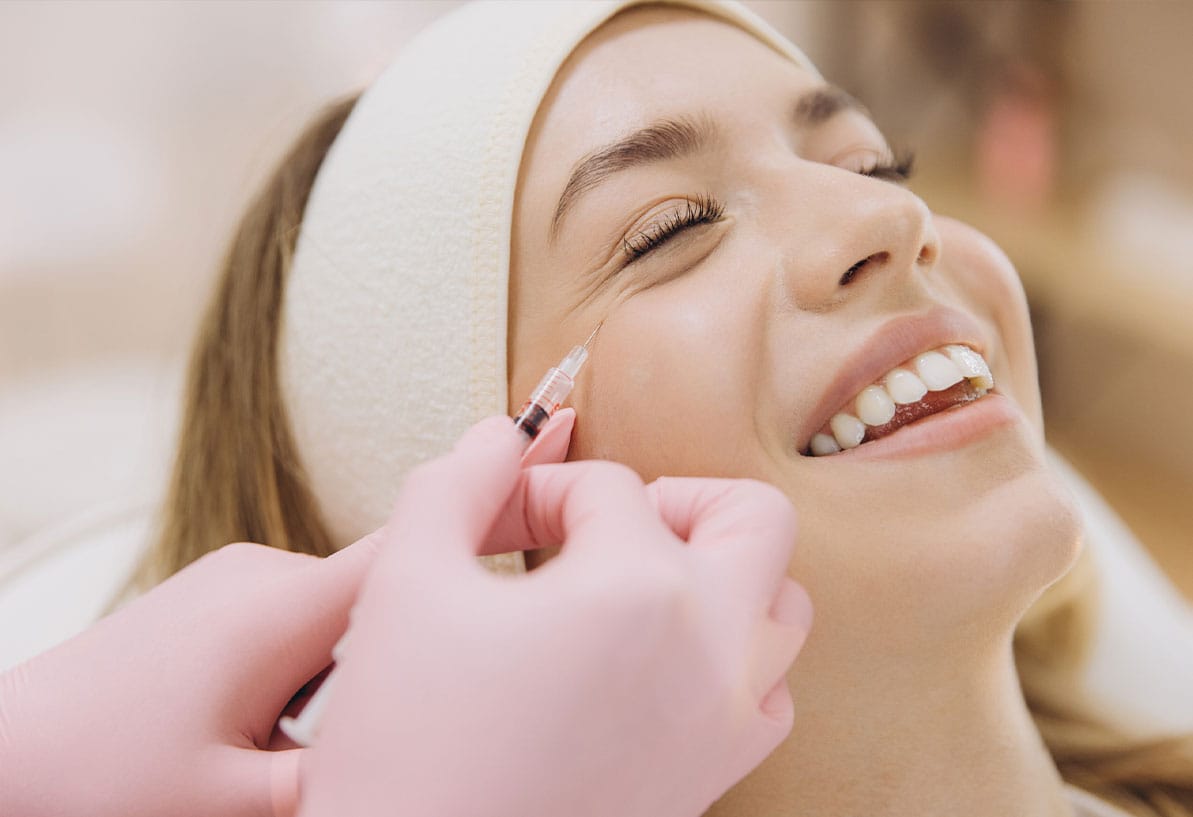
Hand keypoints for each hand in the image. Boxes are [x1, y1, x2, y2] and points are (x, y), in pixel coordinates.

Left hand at [0, 409, 574, 816]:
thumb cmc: (94, 779)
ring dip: (360, 668)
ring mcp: (237, 585)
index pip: (422, 538)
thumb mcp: (239, 800)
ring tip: (299, 751)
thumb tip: (422, 757)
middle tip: (404, 704)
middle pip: (392, 588)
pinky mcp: (217, 604)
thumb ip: (352, 773)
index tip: (554, 423)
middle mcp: (267, 576)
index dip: (500, 483)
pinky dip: (318, 666)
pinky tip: (272, 732)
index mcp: (287, 610)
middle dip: (424, 634)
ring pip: (346, 616)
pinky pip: (302, 623)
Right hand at [301, 415, 811, 816]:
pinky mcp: (717, 777)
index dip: (537, 491)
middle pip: (753, 518)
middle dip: (679, 497)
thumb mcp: (404, 583)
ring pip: (782, 607)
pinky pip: (769, 692)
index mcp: (635, 588)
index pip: (607, 488)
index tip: (491, 523)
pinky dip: (731, 657)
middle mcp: (711, 647)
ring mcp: (726, 719)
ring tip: (636, 585)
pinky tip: (656, 663)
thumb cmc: (406, 744)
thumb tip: (502, 433)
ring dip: (720, 573)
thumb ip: (456, 481)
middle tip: (606, 525)